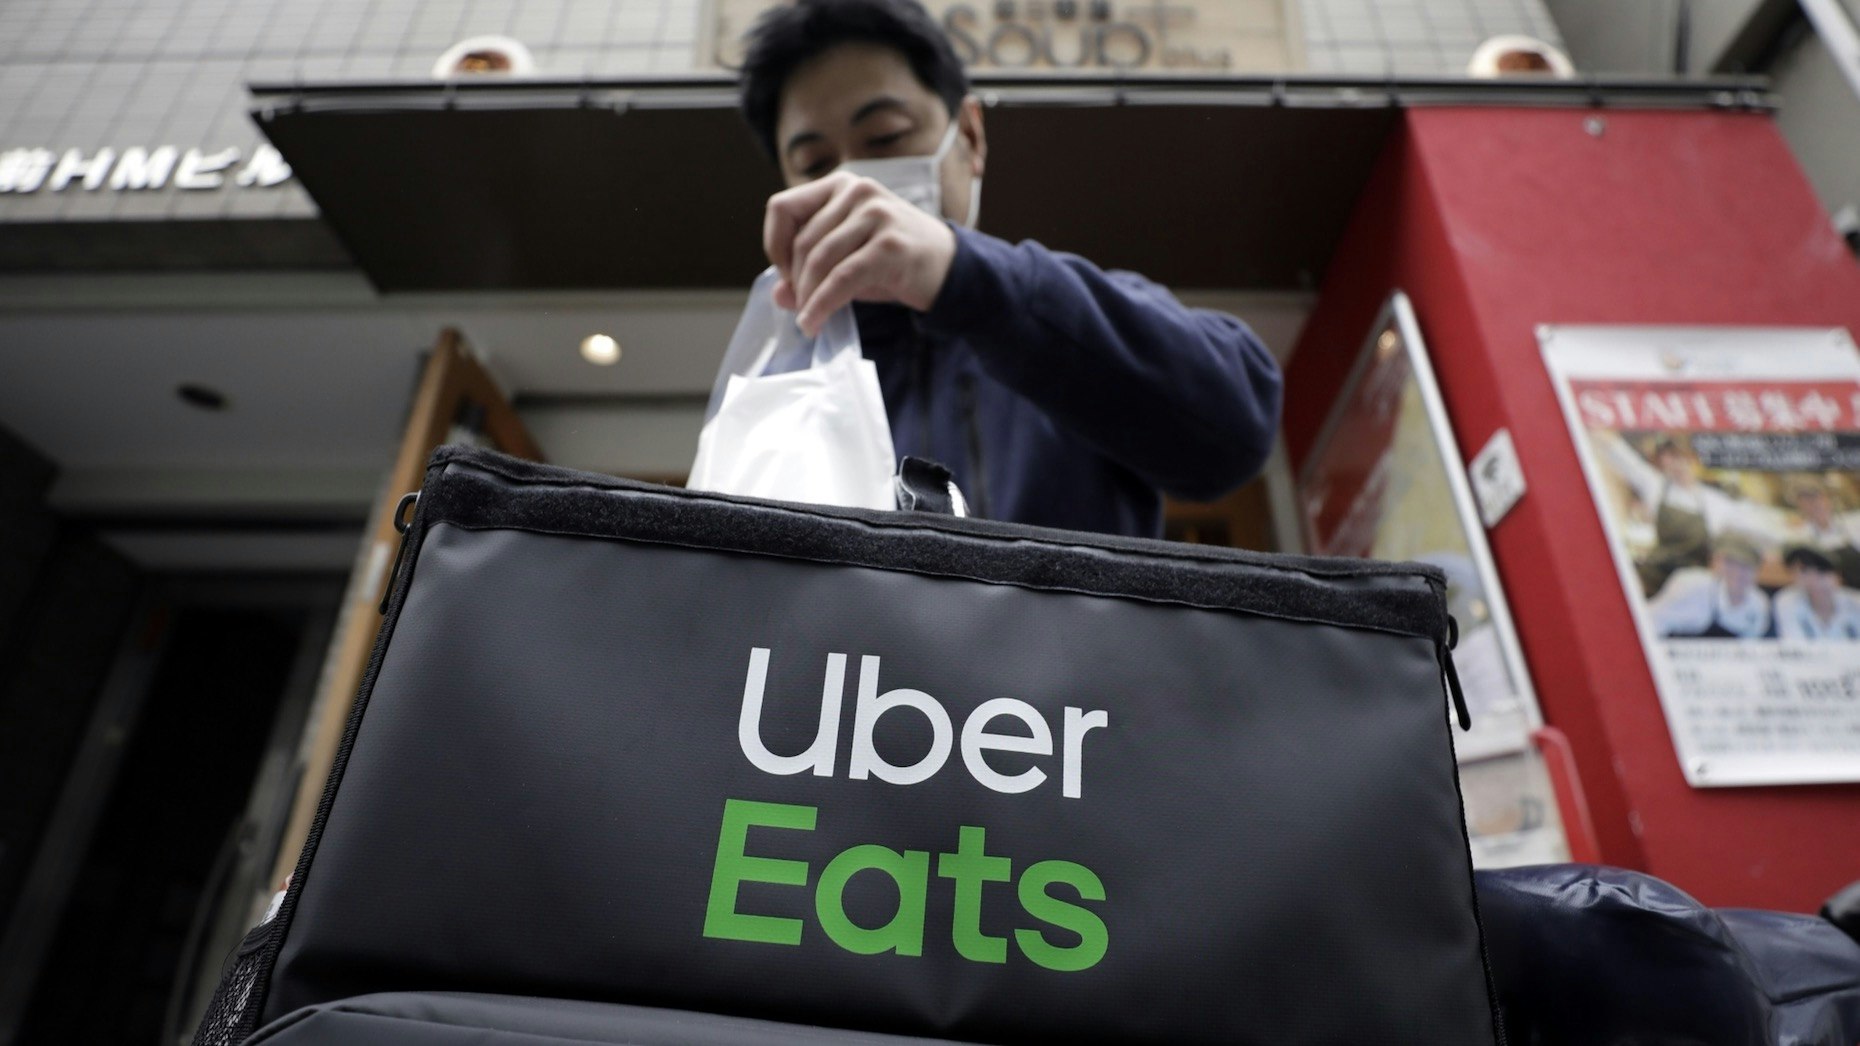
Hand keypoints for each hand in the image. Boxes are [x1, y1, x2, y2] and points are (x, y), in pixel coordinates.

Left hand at [763, 171, 957, 335]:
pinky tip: (814, 323)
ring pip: (821, 260)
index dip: (775, 246)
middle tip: (800, 308)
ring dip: (808, 298)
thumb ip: (810, 270)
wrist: (949, 267)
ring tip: (808, 320)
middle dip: (796, 282)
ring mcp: (876, 214)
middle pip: (803, 241)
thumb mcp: (846, 258)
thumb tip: (778, 295)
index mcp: (840, 186)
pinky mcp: (890, 245)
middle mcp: (857, 192)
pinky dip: (822, 305)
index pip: (782, 207)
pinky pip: (841, 279)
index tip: (787, 276)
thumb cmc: (892, 261)